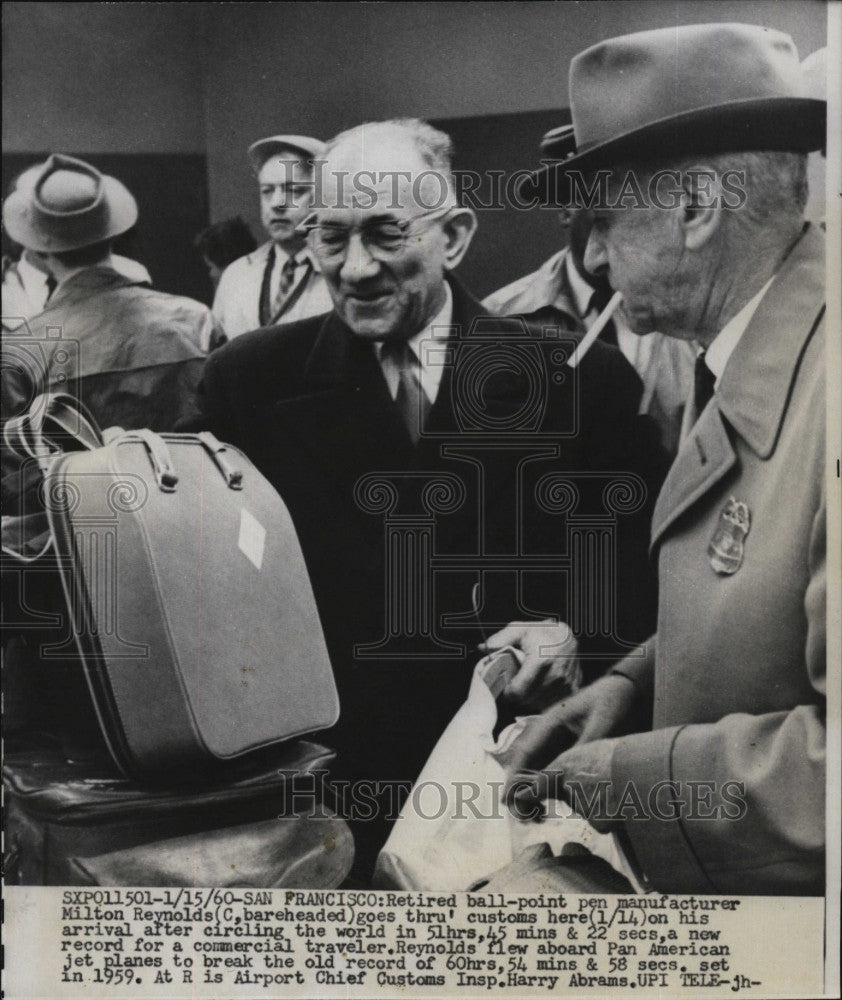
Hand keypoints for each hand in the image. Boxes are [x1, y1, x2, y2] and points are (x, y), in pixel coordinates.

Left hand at [480, 619, 581, 710]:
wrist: (568, 636)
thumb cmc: (542, 632)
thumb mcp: (520, 629)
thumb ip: (501, 639)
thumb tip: (483, 649)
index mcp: (541, 660)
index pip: (518, 691)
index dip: (508, 691)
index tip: (507, 686)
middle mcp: (556, 675)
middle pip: (528, 700)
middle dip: (519, 695)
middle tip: (516, 684)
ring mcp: (566, 684)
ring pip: (540, 704)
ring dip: (531, 698)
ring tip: (529, 684)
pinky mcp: (573, 690)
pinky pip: (553, 704)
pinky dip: (544, 699)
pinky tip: (541, 687)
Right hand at [502, 672, 635, 818]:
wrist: (626, 691)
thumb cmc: (611, 702)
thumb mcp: (600, 724)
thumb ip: (585, 748)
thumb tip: (571, 776)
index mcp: (549, 723)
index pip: (526, 751)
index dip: (514, 775)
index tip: (507, 798)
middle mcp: (548, 735)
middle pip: (526, 764)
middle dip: (520, 790)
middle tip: (523, 816)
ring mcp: (557, 744)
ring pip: (537, 771)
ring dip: (533, 792)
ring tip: (535, 818)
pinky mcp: (568, 753)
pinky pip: (554, 773)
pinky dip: (550, 790)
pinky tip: (552, 807)